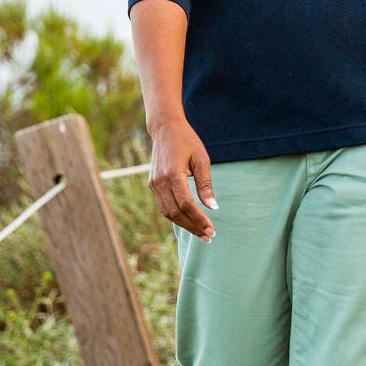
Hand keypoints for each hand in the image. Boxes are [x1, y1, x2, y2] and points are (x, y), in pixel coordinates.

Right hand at [147, 116, 216, 238]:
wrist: (165, 129)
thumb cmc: (187, 141)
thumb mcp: (201, 159)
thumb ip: (205, 185)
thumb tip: (213, 207)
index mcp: (173, 174)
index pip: (186, 204)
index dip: (199, 219)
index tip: (212, 230)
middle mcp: (160, 182)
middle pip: (176, 213)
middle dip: (193, 227)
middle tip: (209, 236)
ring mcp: (153, 184)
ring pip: (168, 213)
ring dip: (185, 225)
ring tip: (201, 232)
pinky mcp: (152, 185)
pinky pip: (163, 206)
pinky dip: (176, 216)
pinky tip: (189, 220)